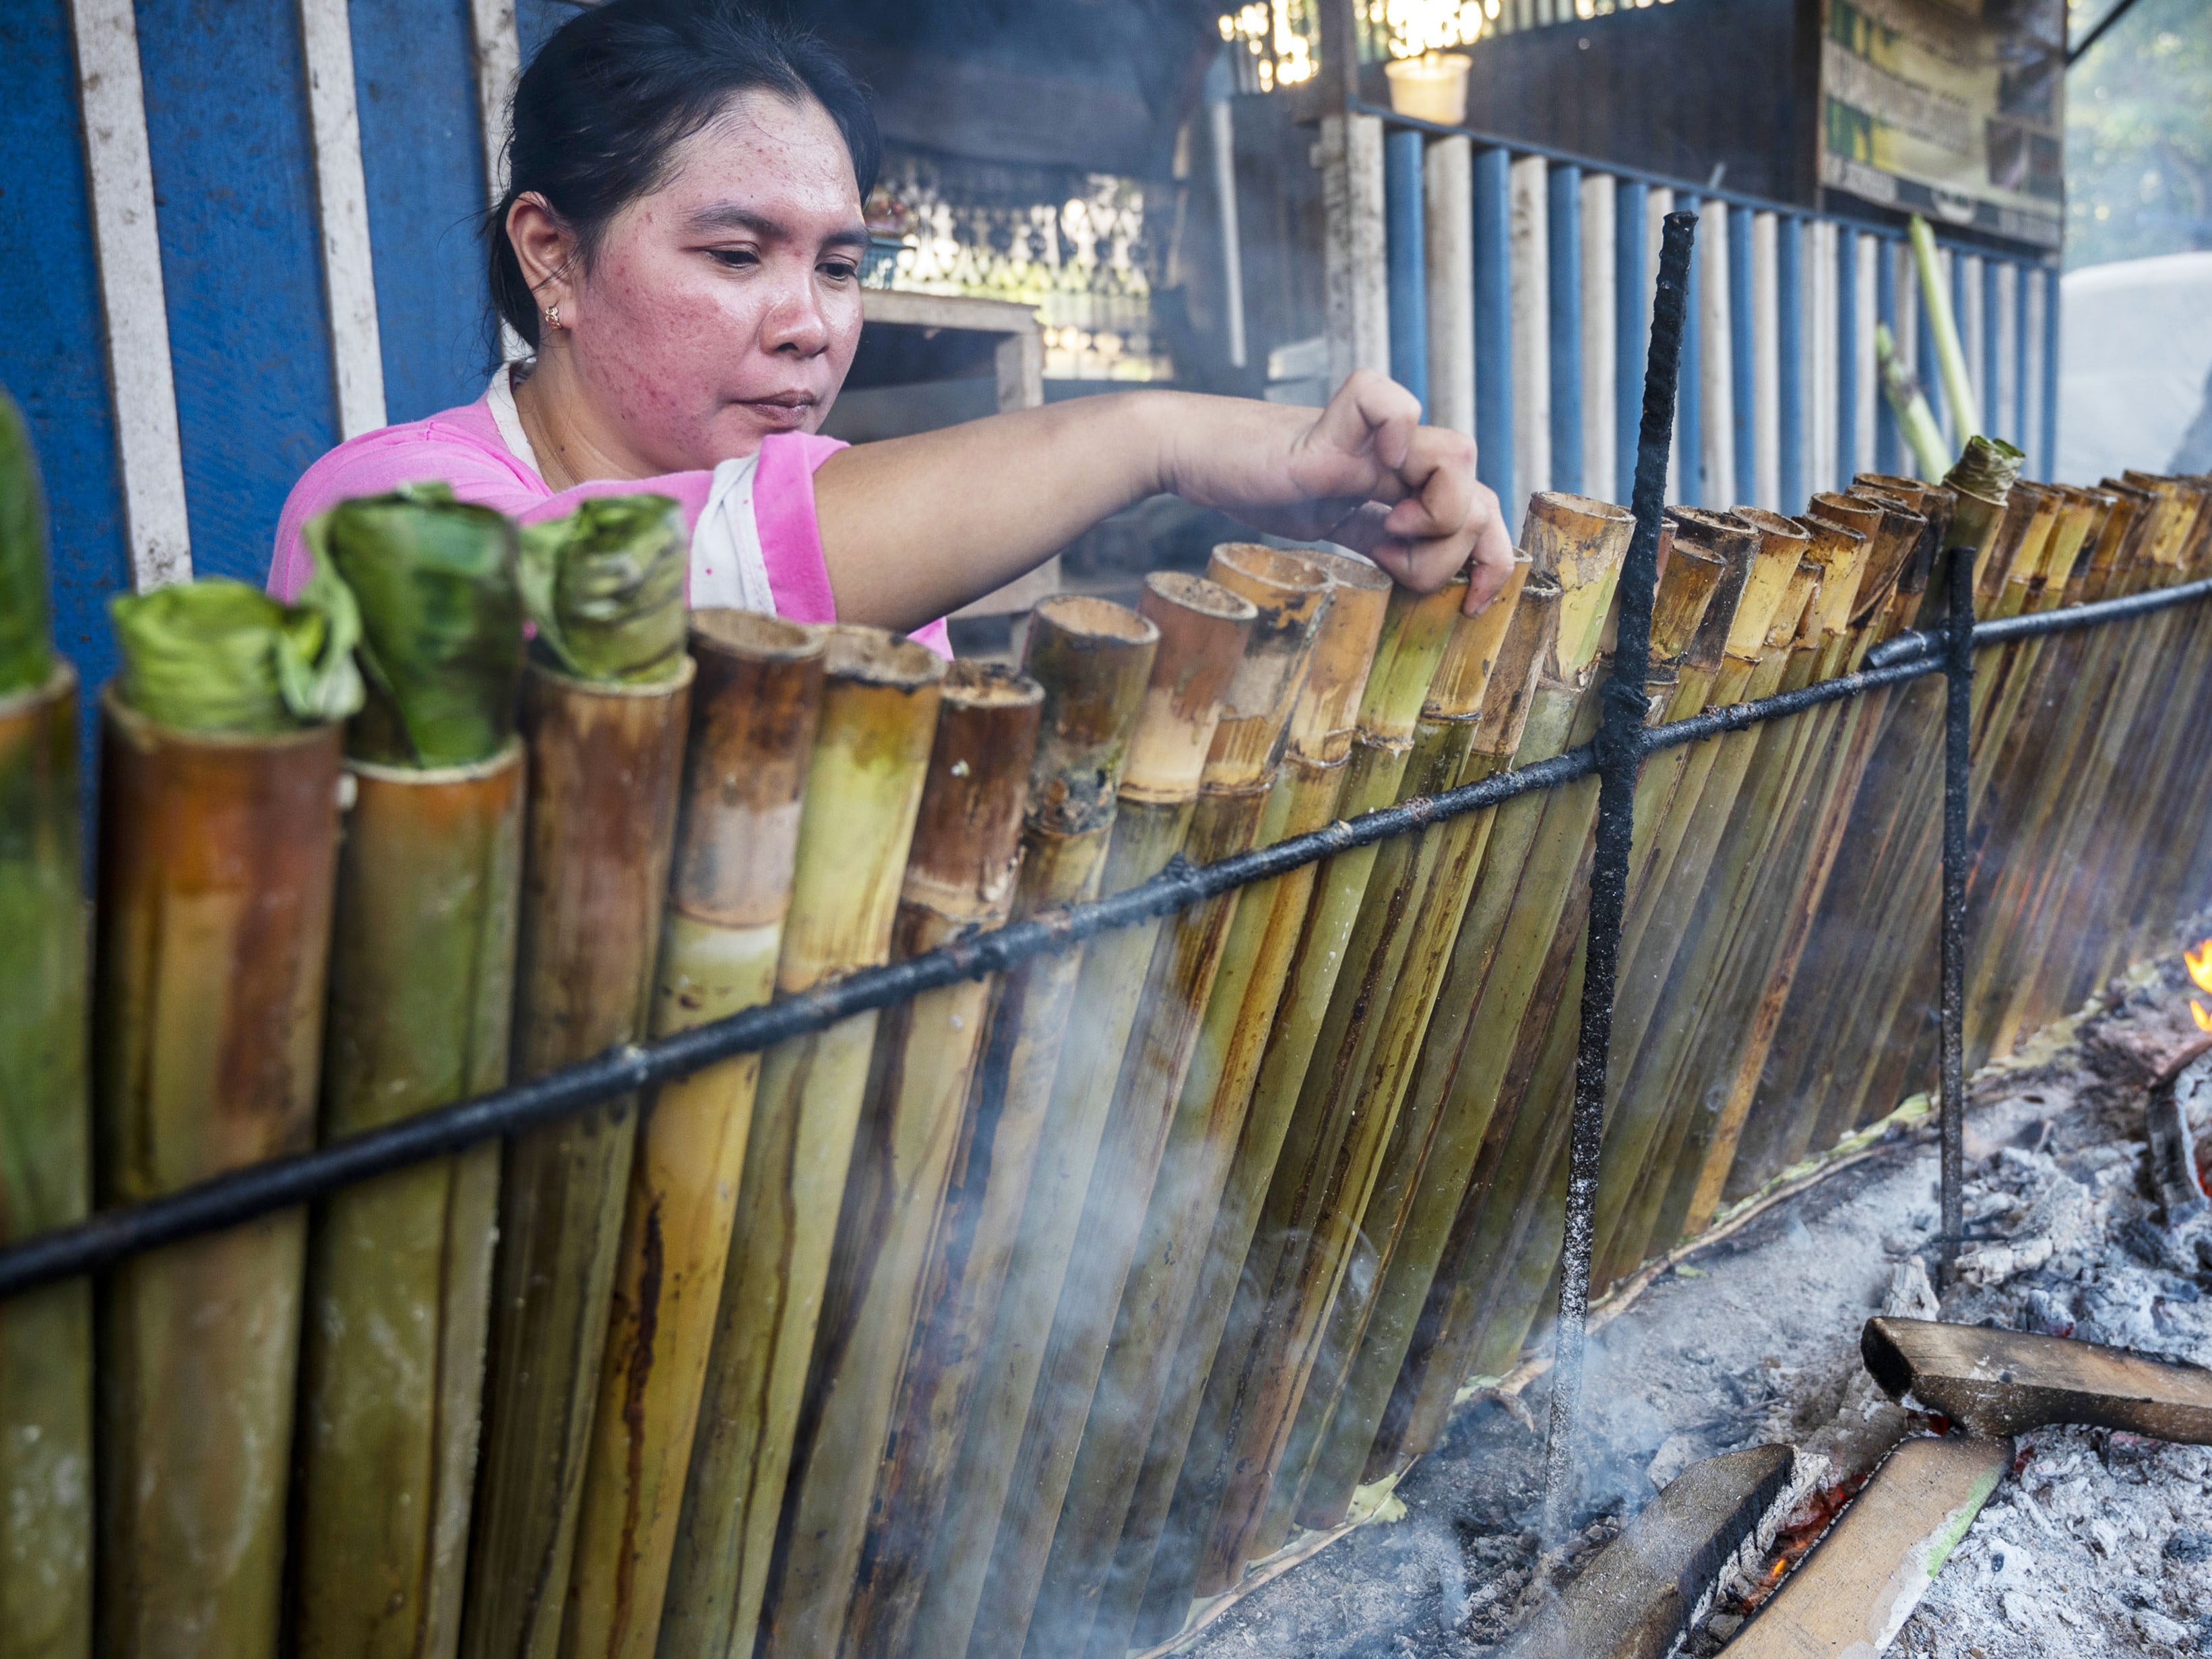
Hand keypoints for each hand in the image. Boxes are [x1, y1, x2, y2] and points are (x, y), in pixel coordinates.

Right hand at [1166, 370, 1516, 613]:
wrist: (1197, 456)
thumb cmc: (1258, 489)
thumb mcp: (1335, 530)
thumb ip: (1380, 542)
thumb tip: (1420, 576)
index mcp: (1401, 482)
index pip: (1481, 511)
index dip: (1494, 561)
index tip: (1472, 606)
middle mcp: (1397, 455)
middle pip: (1482, 494)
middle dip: (1458, 552)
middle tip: (1401, 565)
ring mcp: (1370, 438)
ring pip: (1459, 457)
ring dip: (1436, 512)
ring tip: (1386, 529)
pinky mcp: (1334, 424)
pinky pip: (1394, 405)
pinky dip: (1397, 433)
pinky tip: (1373, 466)